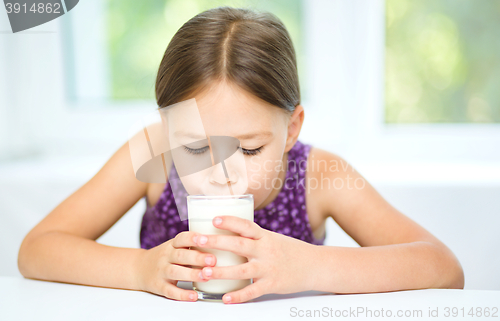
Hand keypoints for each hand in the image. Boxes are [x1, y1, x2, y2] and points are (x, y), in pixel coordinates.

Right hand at [136, 231, 216, 301]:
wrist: (139, 268)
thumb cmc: (165, 257)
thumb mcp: (175, 247)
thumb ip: (192, 246)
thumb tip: (220, 243)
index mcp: (172, 245)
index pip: (181, 238)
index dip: (193, 238)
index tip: (205, 238)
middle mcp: (166, 257)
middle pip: (180, 256)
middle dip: (197, 258)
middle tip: (213, 260)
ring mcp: (161, 271)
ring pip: (176, 272)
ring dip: (192, 274)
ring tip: (206, 276)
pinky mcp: (159, 286)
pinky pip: (170, 291)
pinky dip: (182, 294)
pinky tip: (193, 295)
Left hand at [194, 215, 318, 303]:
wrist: (314, 266)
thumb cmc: (290, 251)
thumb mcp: (272, 239)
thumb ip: (253, 238)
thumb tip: (228, 231)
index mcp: (265, 236)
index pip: (246, 225)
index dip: (229, 221)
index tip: (213, 219)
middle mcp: (266, 250)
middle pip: (238, 244)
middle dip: (216, 242)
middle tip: (198, 240)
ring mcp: (269, 268)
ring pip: (241, 270)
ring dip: (221, 271)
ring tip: (203, 272)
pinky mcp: (272, 285)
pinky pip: (252, 292)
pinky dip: (238, 296)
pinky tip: (225, 298)